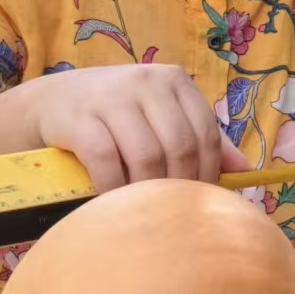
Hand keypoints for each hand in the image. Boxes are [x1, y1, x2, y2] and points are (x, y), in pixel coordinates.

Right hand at [30, 64, 247, 193]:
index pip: (206, 132)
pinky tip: (113, 204)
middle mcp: (146, 82)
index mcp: (174, 81)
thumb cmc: (115, 114)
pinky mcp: (79, 118)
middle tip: (172, 212)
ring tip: (144, 211)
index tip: (200, 201)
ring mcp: (111, 97)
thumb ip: (199, 136)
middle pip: (180, 146)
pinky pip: (107, 161)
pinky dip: (114, 188)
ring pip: (147, 155)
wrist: (50, 103)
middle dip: (180, 185)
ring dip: (148, 191)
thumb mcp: (159, 115)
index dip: (209, 173)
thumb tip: (244, 170)